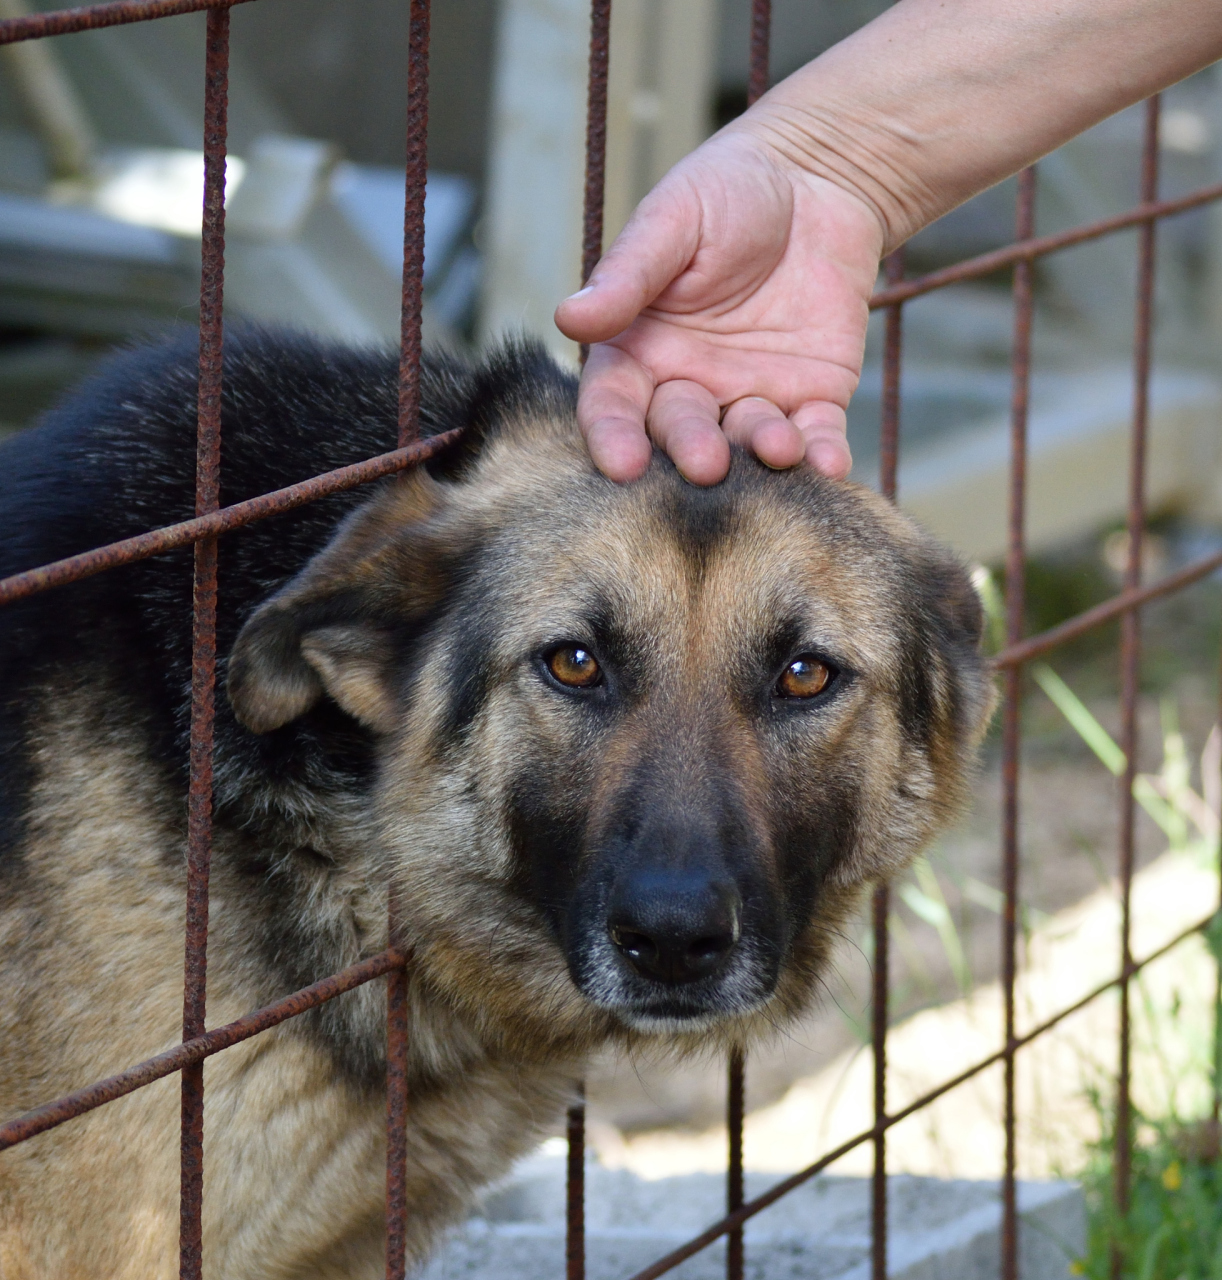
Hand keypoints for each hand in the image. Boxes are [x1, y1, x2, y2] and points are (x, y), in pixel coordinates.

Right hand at [554, 127, 885, 485]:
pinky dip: (822, 454)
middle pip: (680, 430)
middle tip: (706, 464)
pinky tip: (829, 463)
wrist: (818, 177)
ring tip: (778, 446)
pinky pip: (815, 436)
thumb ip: (628, 276)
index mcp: (640, 350)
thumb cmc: (728, 191)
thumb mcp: (672, 222)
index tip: (622, 464)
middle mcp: (690, 385)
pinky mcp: (813, 399)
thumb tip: (569, 318)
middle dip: (691, 449)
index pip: (615, 403)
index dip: (614, 436)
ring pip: (747, 441)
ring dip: (760, 453)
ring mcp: (751, 397)